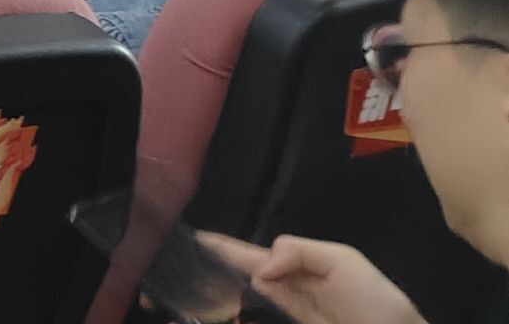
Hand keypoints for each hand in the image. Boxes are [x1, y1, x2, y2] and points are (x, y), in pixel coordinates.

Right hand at [203, 234, 423, 323]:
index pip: (251, 254)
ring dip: (218, 299)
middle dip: (211, 272)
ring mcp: (285, 316)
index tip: (189, 240)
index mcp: (298, 268)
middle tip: (180, 270)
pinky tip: (223, 314)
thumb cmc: (375, 302)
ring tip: (191, 292)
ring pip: (243, 304)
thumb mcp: (343, 262)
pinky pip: (256, 320)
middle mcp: (285, 292)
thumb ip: (299, 251)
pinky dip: (240, 318)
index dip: (221, 247)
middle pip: (239, 280)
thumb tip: (258, 269)